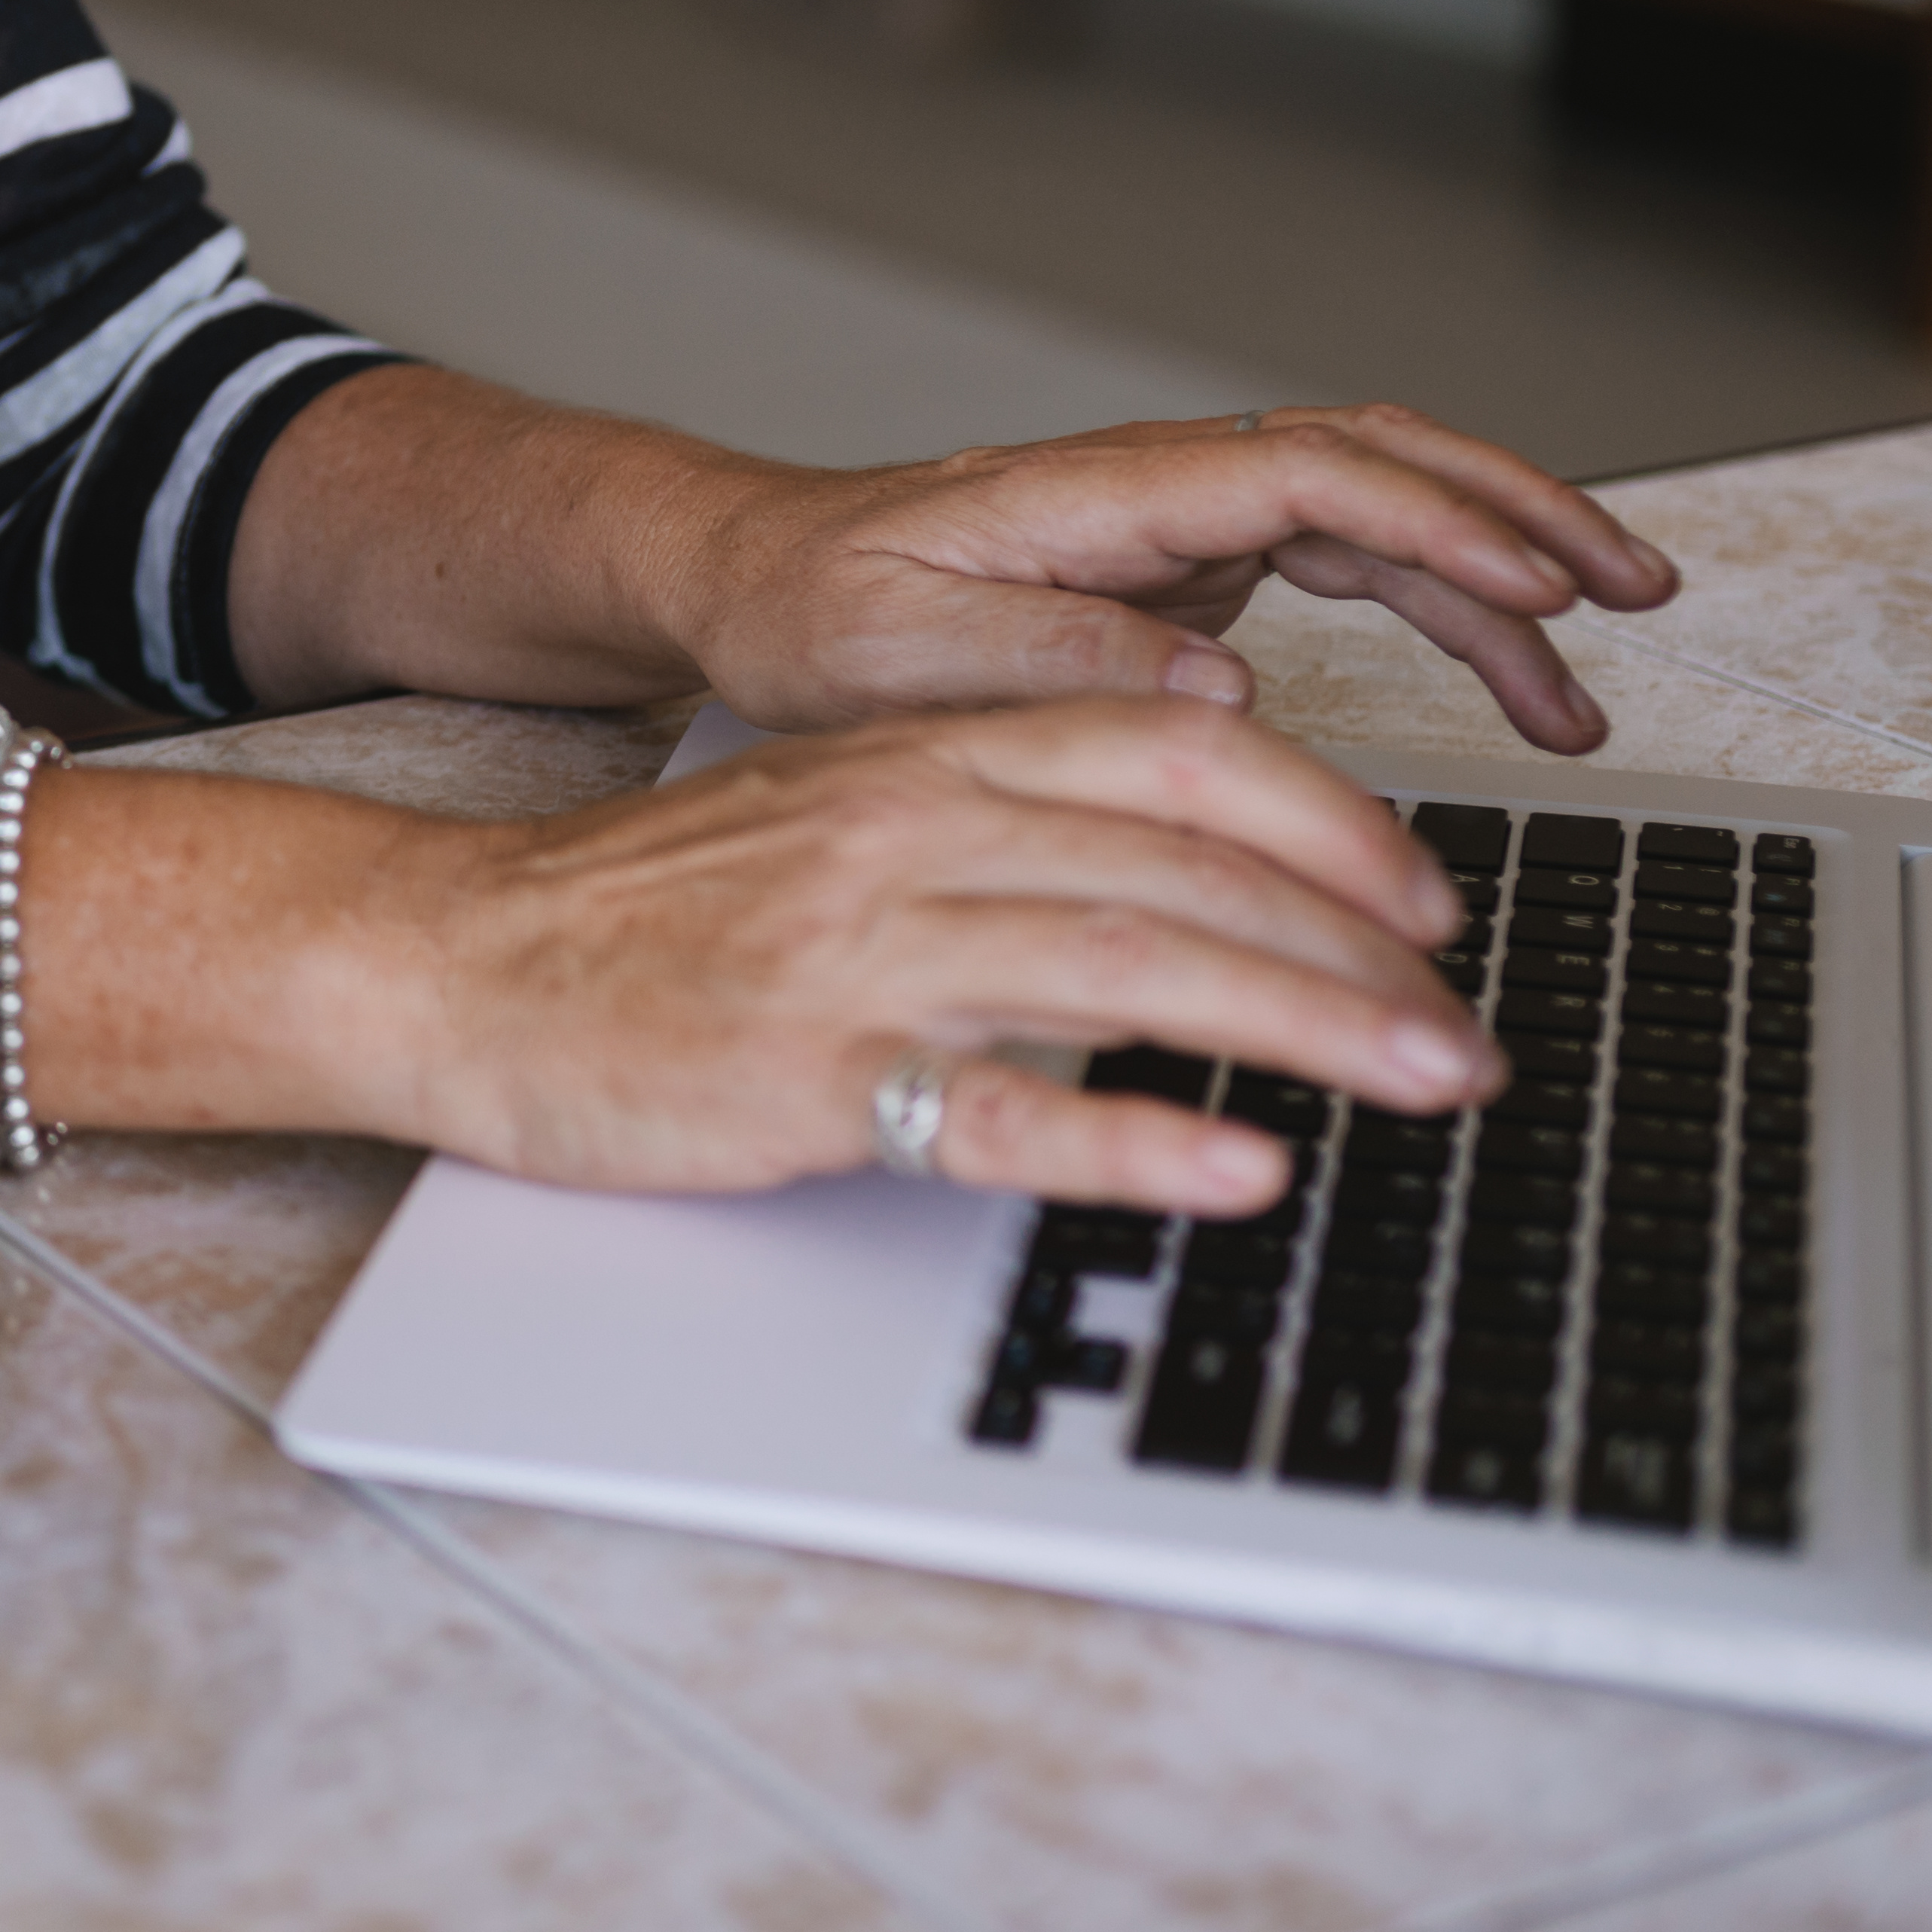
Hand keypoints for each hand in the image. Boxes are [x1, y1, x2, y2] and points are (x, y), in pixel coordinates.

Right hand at [281, 698, 1497, 1210]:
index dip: (1335, 824)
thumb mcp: (843, 817)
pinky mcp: (809, 1078)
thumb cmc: (652, 910)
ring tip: (1429, 1086)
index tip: (1433, 902)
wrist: (453, 954)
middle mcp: (909, 834)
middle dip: (1366, 947)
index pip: (1180, 756)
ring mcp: (859, 955)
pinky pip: (999, 1109)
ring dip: (1309, 1029)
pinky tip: (1239, 1174)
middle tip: (1478, 1034)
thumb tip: (1195, 875)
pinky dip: (1135, 1139)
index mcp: (926, 758)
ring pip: (1133, 964)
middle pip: (1190, 864)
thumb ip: (1001, 827)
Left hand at [676, 403, 1672, 755]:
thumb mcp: (899, 650)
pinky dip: (1438, 615)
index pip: (1304, 475)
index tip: (1532, 584)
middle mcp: (1158, 489)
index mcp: (1096, 492)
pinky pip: (1348, 569)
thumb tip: (1216, 686)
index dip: (1431, 521)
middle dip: (1519, 514)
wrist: (752, 583)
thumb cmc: (808, 611)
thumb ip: (1052, 656)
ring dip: (1499, 580)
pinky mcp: (1191, 571)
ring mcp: (1184, 524)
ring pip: (1382, 517)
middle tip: (1635, 590)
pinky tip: (1505, 683)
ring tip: (1595, 680)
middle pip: (1381, 462)